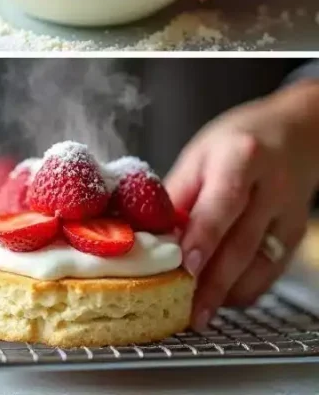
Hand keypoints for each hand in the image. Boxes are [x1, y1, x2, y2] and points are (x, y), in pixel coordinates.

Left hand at [165, 80, 318, 330]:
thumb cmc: (237, 141)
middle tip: (188, 312)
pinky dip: (245, 289)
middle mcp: (270, 189)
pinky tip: (222, 298)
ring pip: (260, 265)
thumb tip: (149, 234)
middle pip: (242, 243)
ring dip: (228, 293)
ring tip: (199, 312)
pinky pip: (270, 270)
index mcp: (241, 159)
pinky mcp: (296, 234)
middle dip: (214, 283)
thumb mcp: (198, 155)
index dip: (203, 239)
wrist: (296, 133)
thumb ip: (176, 194)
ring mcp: (289, 215)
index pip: (221, 204)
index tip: (184, 268)